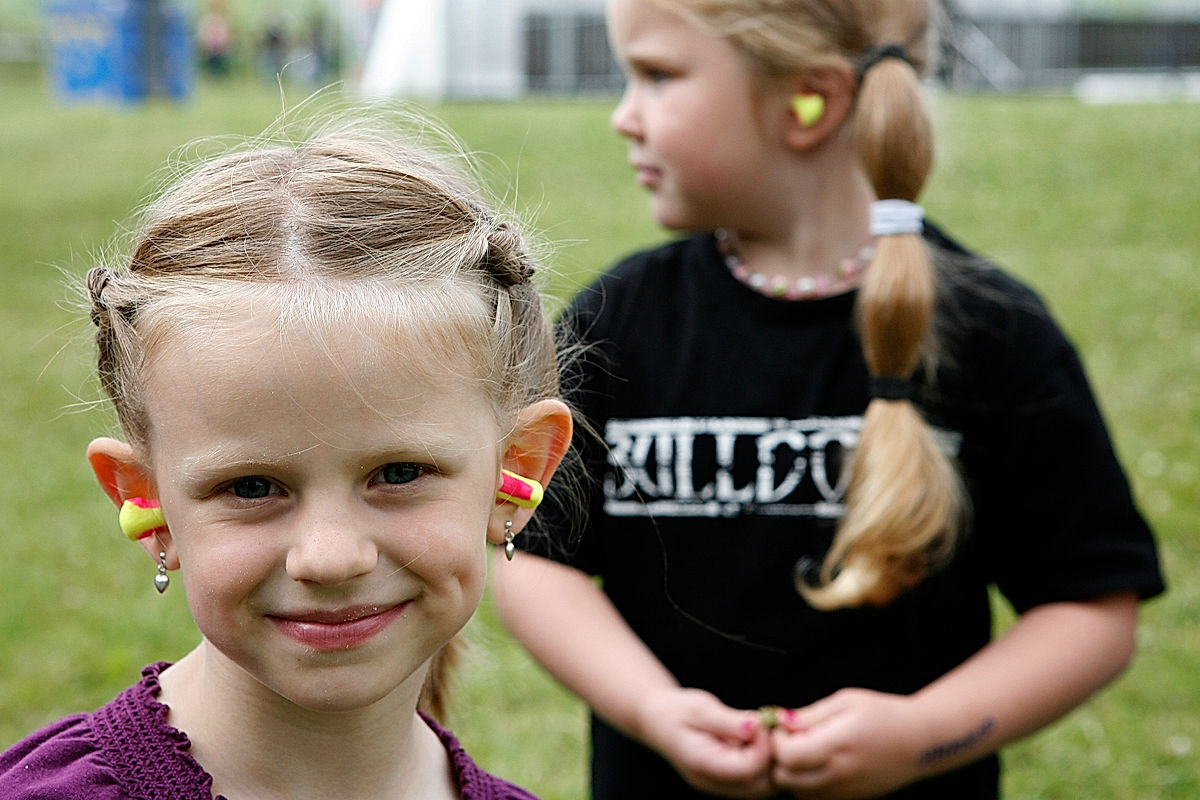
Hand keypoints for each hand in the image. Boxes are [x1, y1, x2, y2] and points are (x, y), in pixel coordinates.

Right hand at [636, 687, 775, 797]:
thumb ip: (729, 721)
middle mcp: (712, 782)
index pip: (749, 769)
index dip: (764, 746)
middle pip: (762, 786)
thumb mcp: (700, 708)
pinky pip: (755, 782)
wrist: (656, 720)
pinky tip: (752, 741)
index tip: (761, 722)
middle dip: (771, 757)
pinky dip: (762, 763)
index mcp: (703, 764)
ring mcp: (719, 786)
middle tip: (764, 729)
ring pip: (763, 787)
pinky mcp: (726, 782)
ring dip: (768, 761)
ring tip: (757, 735)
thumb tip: (758, 727)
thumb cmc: (676, 710)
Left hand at [769, 688, 928, 798]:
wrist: (922, 742)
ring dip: (792, 773)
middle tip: (791, 738)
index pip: (787, 757)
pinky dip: (808, 784)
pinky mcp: (851, 799)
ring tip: (806, 750)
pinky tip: (820, 762)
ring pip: (798, 793)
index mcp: (837, 747)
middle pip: (785, 780)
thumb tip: (780, 720)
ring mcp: (845, 792)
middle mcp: (839, 775)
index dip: (776, 741)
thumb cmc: (884, 714)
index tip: (784, 726)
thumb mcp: (846, 702)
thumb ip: (811, 715)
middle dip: (779, 759)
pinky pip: (815, 798)